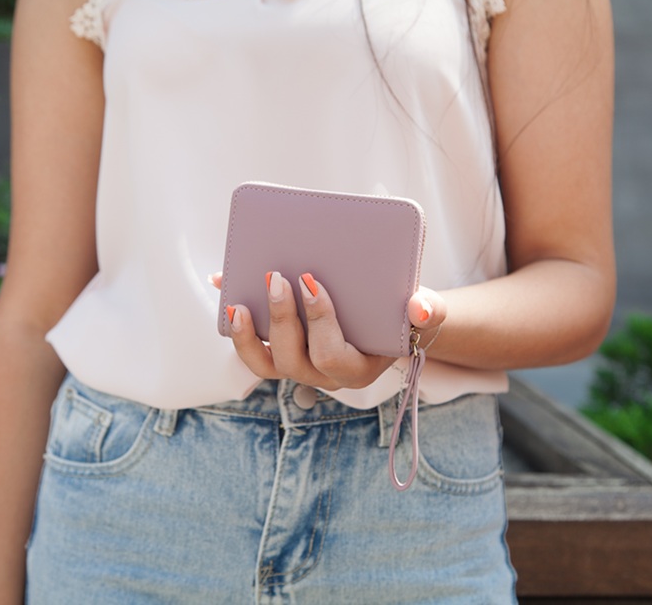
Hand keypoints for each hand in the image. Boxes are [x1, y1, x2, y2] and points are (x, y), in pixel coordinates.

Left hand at [213, 271, 444, 390]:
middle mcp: (323, 376)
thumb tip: (418, 307)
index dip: (318, 321)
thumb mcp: (423, 310)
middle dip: (280, 319)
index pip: (330, 354)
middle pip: (292, 360)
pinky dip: (235, 323)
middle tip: (276, 277)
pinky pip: (252, 347)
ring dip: (245, 336)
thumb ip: (427, 310)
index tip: (311, 281)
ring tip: (236, 303)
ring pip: (263, 365)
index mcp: (356, 370)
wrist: (388, 320)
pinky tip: (224, 289)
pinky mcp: (279, 353)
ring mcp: (297, 367)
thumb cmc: (401, 314)